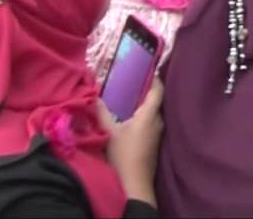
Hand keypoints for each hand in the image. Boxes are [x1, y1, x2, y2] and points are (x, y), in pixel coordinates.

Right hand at [98, 79, 163, 204]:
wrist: (134, 184)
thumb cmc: (123, 155)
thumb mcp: (109, 132)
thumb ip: (101, 113)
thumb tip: (95, 97)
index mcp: (150, 115)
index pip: (158, 90)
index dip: (154, 78)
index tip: (146, 68)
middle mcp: (158, 121)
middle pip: (156, 100)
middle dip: (145, 90)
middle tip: (131, 80)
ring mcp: (157, 133)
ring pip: (153, 112)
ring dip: (143, 104)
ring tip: (128, 96)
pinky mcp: (154, 142)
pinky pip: (150, 122)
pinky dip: (142, 115)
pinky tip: (129, 117)